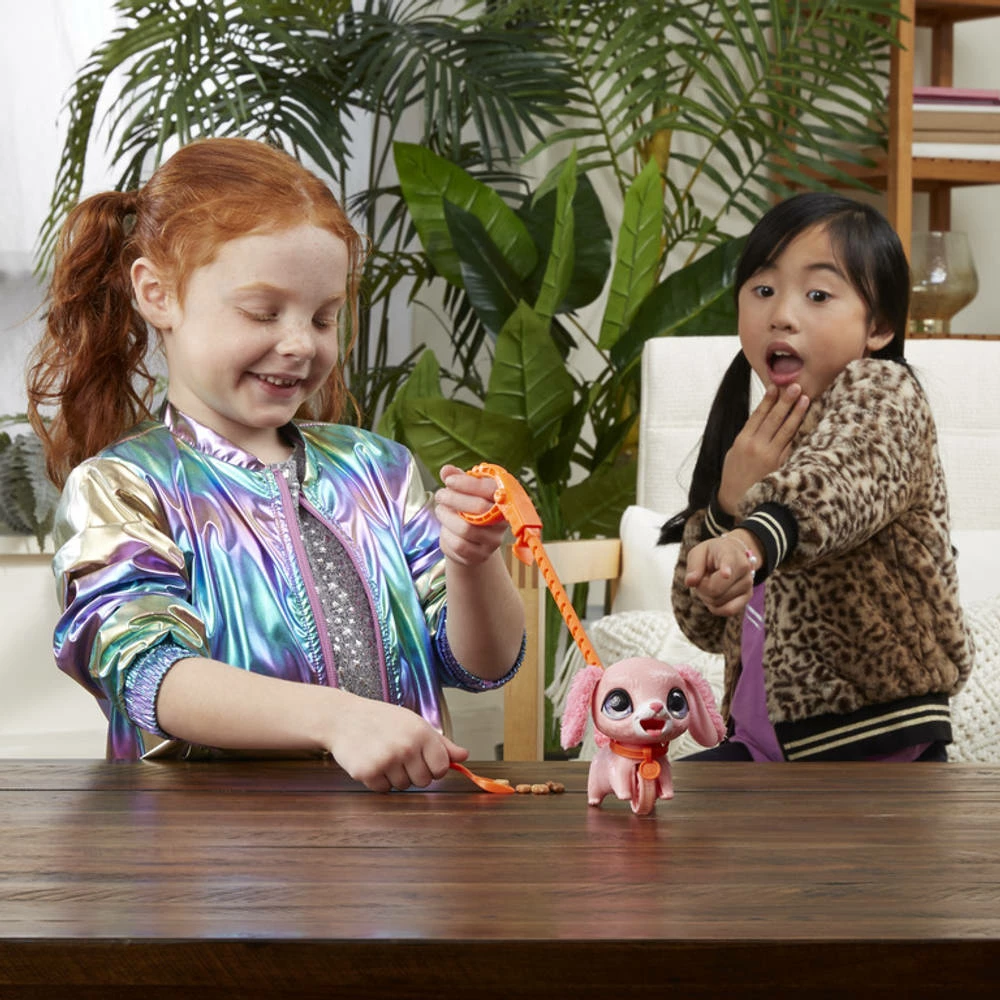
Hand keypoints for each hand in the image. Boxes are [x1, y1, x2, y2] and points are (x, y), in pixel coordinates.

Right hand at [326, 692, 468, 791]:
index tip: (424, 761)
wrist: (343, 718)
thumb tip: (464, 756)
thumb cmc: (382, 720)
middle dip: (414, 773)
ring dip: (395, 777)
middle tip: (400, 756)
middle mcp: (406, 747)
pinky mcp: (368, 772)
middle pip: (424, 781)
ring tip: (383, 755)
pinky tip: (372, 761)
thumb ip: (441, 743)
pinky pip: (383, 789)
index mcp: (421, 733)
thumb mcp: (414, 723)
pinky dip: (378, 781)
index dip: (434, 767)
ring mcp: (387, 761)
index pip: (442, 768)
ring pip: (403, 787)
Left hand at [433, 464, 507, 566]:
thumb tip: (446, 470)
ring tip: (440, 510)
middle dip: (454, 499)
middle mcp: (501, 521)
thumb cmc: (467, 510)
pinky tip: (445, 529)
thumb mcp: (463, 491)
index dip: (468, 483)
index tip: (449, 481)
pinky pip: (460, 545)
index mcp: (502, 499)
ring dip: (447, 517)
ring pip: (467, 528)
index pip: (490, 489)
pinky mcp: (481, 555)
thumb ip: (456, 479)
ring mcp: (493, 540)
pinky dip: (447, 535)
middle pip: (480, 508)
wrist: (468, 541)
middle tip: (440, 495)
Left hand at [684, 530, 760, 617]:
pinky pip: (729, 611)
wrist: (731, 554)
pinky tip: (715, 596)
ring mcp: (748, 584)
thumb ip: (694, 566)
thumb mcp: (698, 553)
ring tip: (712, 582)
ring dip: (707, 596)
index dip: (726, 569)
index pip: (729, 562)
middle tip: (704, 577)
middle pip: (714, 590)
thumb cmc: (712, 554)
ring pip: (718, 601)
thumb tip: (690, 582)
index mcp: (730, 553)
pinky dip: (716, 607)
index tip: (725, 574)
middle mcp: (744, 569)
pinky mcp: (747, 598)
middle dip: (702, 587)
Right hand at [717, 383, 808, 514]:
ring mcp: (770, 456)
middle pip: (774, 419)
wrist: (736, 499)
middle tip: (796, 386)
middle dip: (785, 401)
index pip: (758, 415)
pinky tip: (806, 423)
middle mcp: (756, 446)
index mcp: (742, 440)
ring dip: (797, 413)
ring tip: (805, 399)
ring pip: (786, 430)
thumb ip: (748, 435)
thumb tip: (763, 417)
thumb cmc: (735, 474)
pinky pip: (792, 446)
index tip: (775, 387)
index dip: (767, 400)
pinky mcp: (780, 466)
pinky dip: (799, 433)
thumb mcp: (734, 452)